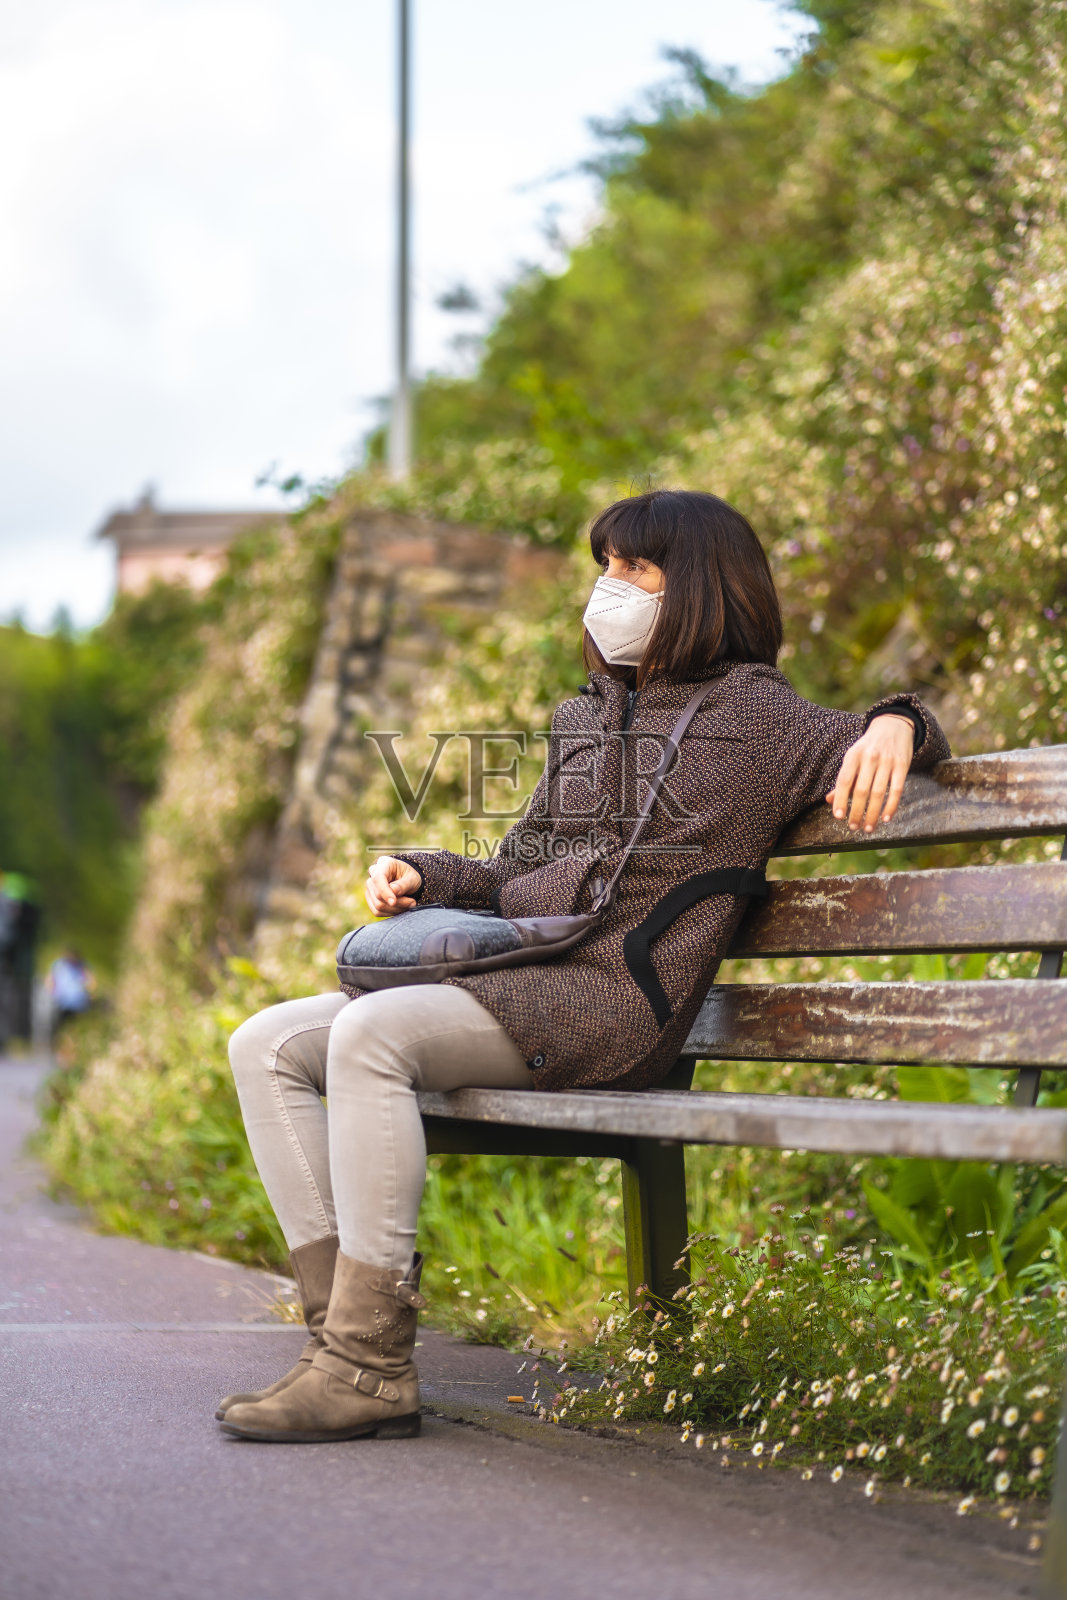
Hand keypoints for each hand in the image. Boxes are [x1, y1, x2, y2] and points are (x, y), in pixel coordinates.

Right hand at [366, 856, 421, 915]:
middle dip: (397, 903)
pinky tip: (401, 908)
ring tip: (409, 904)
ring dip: (396, 909)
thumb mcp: (413, 878)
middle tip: (413, 902)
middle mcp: (373, 874)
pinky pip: (377, 911)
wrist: (408, 880)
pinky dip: (391, 912)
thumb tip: (393, 891)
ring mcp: (370, 887)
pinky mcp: (370, 899)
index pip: (378, 878)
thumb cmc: (410, 876)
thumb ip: (403, 884)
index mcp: (384, 864)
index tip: (393, 902)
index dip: (385, 891)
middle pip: (378, 895)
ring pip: (377, 906)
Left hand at [825, 715, 913, 832]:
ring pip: (878, 793)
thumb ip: (844, 779)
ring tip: (868, 828)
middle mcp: (869, 758)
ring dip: (872, 814)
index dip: (841, 799)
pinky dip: (891, 806)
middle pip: (861, 790)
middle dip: (856, 812)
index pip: (844, 780)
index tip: (838, 817)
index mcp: (853, 755)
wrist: (894, 725)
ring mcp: (887, 761)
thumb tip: (830, 800)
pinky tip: (885, 818)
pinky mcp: (902, 765)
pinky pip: (896, 790)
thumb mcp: (853, 757)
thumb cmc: (868, 747)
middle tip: (853, 827)